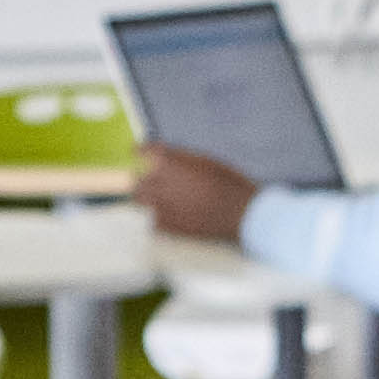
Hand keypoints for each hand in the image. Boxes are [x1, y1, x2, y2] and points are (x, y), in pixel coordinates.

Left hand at [133, 141, 258, 242]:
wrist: (243, 214)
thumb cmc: (230, 183)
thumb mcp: (206, 161)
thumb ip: (180, 158)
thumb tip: (160, 154)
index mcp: (169, 163)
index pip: (142, 152)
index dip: (141, 152)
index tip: (140, 153)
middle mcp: (159, 183)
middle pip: (135, 179)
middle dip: (141, 178)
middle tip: (152, 180)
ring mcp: (162, 207)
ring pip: (140, 201)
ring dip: (147, 198)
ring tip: (162, 199)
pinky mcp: (168, 227)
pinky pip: (154, 221)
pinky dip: (159, 217)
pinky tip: (173, 216)